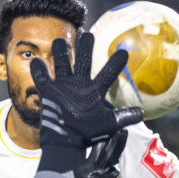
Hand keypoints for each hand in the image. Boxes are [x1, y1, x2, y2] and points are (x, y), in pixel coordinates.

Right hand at [27, 33, 142, 177]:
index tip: (124, 52)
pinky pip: (41, 78)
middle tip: (87, 33)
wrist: (66, 144)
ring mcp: (63, 87)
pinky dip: (38, 70)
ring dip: (61, 51)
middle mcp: (79, 85)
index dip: (115, 62)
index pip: (107, 73)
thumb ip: (123, 117)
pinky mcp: (48, 93)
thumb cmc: (88, 135)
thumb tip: (142, 114)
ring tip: (60, 40)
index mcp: (94, 91)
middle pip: (83, 60)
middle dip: (85, 46)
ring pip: (62, 63)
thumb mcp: (108, 125)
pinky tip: (36, 61)